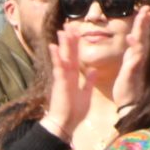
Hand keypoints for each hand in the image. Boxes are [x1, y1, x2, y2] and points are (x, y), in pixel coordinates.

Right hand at [37, 20, 91, 141]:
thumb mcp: (86, 94)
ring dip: (62, 44)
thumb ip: (89, 82)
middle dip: (69, 40)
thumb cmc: (74, 111)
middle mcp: (67, 75)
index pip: (76, 57)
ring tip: (62, 31)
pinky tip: (54, 47)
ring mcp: (62, 78)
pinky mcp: (59, 83)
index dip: (77, 45)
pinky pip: (58, 68)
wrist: (65, 123)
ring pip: (63, 57)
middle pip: (69, 54)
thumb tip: (94, 70)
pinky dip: (56, 57)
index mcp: (73, 77)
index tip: (77, 33)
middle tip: (69, 25)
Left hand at [107, 5, 149, 111]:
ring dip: (142, 29)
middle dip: (144, 21)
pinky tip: (132, 38)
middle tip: (146, 7)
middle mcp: (140, 58)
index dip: (143, 23)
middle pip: (143, 36)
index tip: (145, 10)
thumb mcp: (129, 67)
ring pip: (141, 43)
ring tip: (143, 16)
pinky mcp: (133, 72)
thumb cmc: (129, 87)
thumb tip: (133, 41)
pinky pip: (134, 58)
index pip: (141, 35)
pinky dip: (134, 48)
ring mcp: (138, 64)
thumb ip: (132, 54)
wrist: (129, 104)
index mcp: (137, 55)